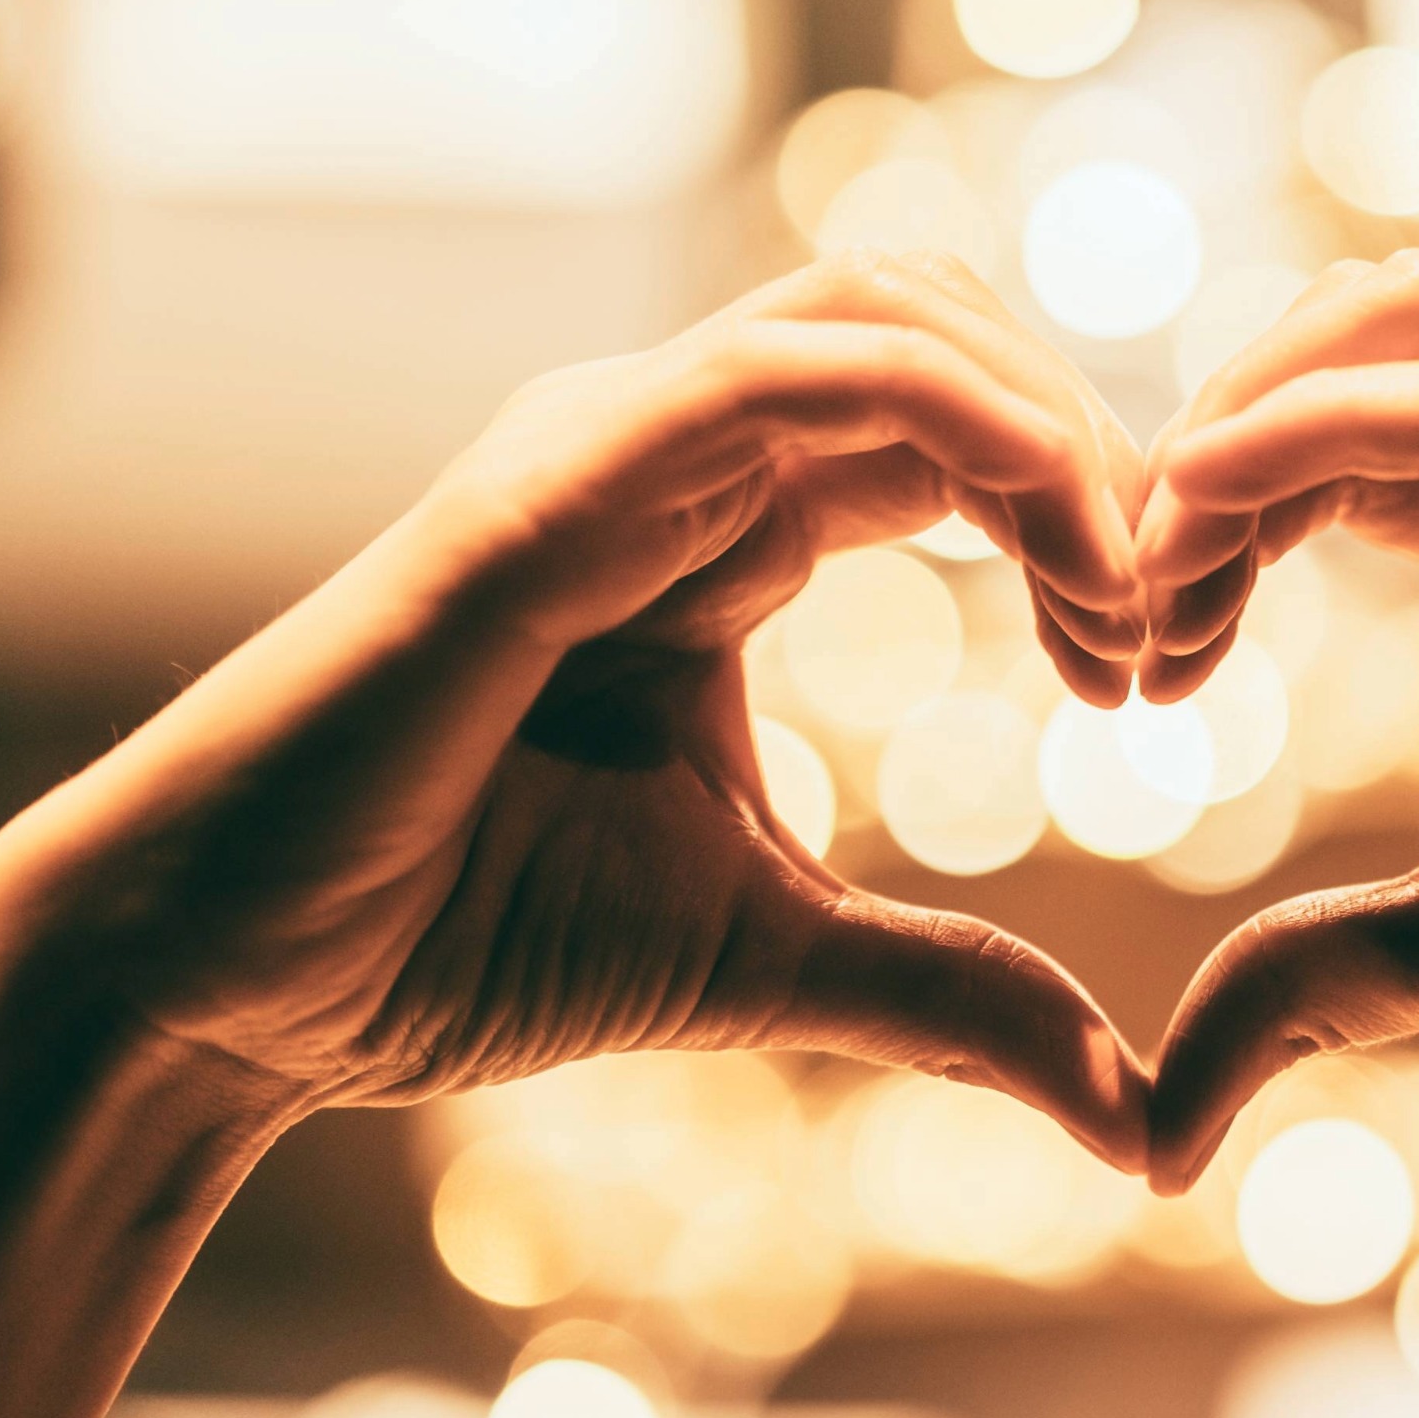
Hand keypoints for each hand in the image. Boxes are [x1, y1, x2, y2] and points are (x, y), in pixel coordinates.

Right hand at [0, 251, 1151, 1162]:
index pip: (951, 432)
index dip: (1091, 515)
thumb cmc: (464, 945)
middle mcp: (665, 453)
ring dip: (1052, 424)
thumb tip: (1129, 1106)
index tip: (1162, 670)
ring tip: (1128, 587)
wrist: (243, 988)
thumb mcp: (775, 962)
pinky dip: (964, 422)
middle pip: (943, 334)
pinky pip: (786, 375)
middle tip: (1174, 616)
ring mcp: (600, 447)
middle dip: (1097, 449)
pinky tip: (1059, 547)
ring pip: (884, 311)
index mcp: (721, 530)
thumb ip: (950, 996)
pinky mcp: (547, 486)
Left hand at [1134, 251, 1418, 1186]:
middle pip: (1342, 341)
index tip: (1121, 661)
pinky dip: (1339, 428)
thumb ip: (1313, 982)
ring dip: (1245, 415)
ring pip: (1408, 323)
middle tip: (1113, 599)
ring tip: (1149, 554)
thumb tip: (1151, 1122)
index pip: (1329, 438)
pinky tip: (1217, 500)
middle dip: (1196, 442)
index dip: (1197, 519)